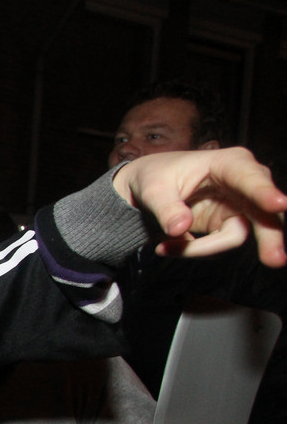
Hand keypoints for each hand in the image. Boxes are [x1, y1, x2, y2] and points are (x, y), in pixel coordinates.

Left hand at [112, 147, 286, 267]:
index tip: (279, 204)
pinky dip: (195, 251)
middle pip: (264, 213)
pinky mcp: (231, 226)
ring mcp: (241, 207)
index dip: (264, 192)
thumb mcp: (153, 189)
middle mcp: (243, 184)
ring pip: (239, 236)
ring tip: (163, 248)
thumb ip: (166, 208)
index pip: (250, 178)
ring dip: (202, 249)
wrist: (149, 189)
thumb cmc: (155, 177)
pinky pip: (220, 246)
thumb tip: (179, 228)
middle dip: (270, 236)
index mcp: (228, 163)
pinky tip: (167, 246)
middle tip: (274, 260)